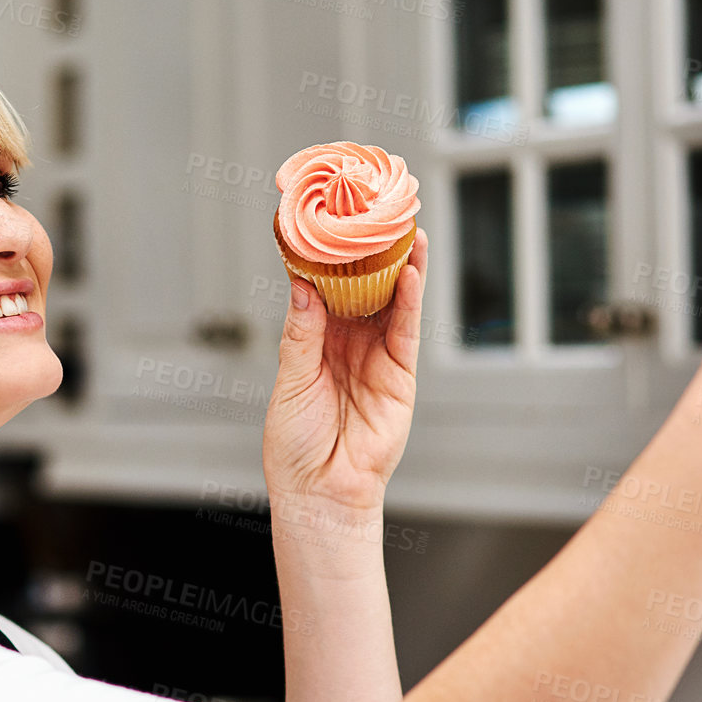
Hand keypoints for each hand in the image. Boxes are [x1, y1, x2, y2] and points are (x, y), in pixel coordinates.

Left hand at [262, 229, 426, 514]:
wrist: (321, 491)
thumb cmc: (296, 444)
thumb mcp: (291, 381)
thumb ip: (302, 334)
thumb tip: (304, 286)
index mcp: (315, 341)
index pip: (324, 287)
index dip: (327, 255)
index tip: (326, 219)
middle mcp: (348, 343)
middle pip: (363, 287)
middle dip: (369, 251)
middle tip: (373, 210)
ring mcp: (377, 356)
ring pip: (391, 301)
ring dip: (398, 265)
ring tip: (403, 226)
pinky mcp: (401, 374)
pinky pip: (407, 330)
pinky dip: (411, 300)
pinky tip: (410, 271)